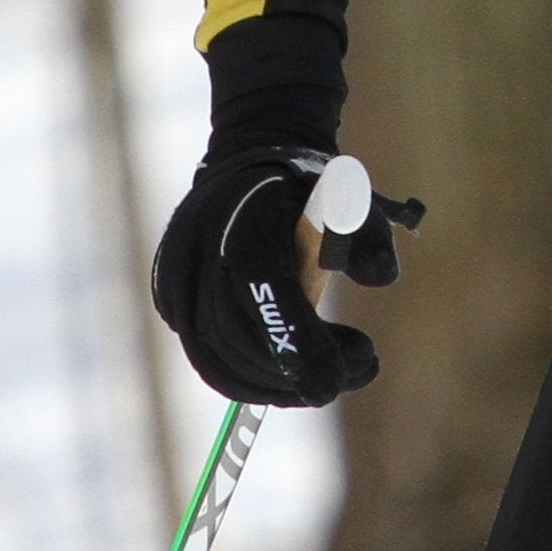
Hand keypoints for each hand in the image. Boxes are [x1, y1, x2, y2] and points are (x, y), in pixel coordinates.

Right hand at [151, 147, 421, 406]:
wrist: (250, 164)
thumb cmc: (309, 187)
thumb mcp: (352, 197)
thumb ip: (369, 235)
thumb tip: (381, 278)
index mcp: (244, 218)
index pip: (261, 286)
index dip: (295, 341)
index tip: (335, 382)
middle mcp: (197, 250)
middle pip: (236, 336)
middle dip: (295, 372)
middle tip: (361, 371)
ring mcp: (175, 278)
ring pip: (217, 361)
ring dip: (276, 386)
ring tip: (335, 379)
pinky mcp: (170, 301)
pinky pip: (208, 359)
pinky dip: (251, 380)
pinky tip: (294, 376)